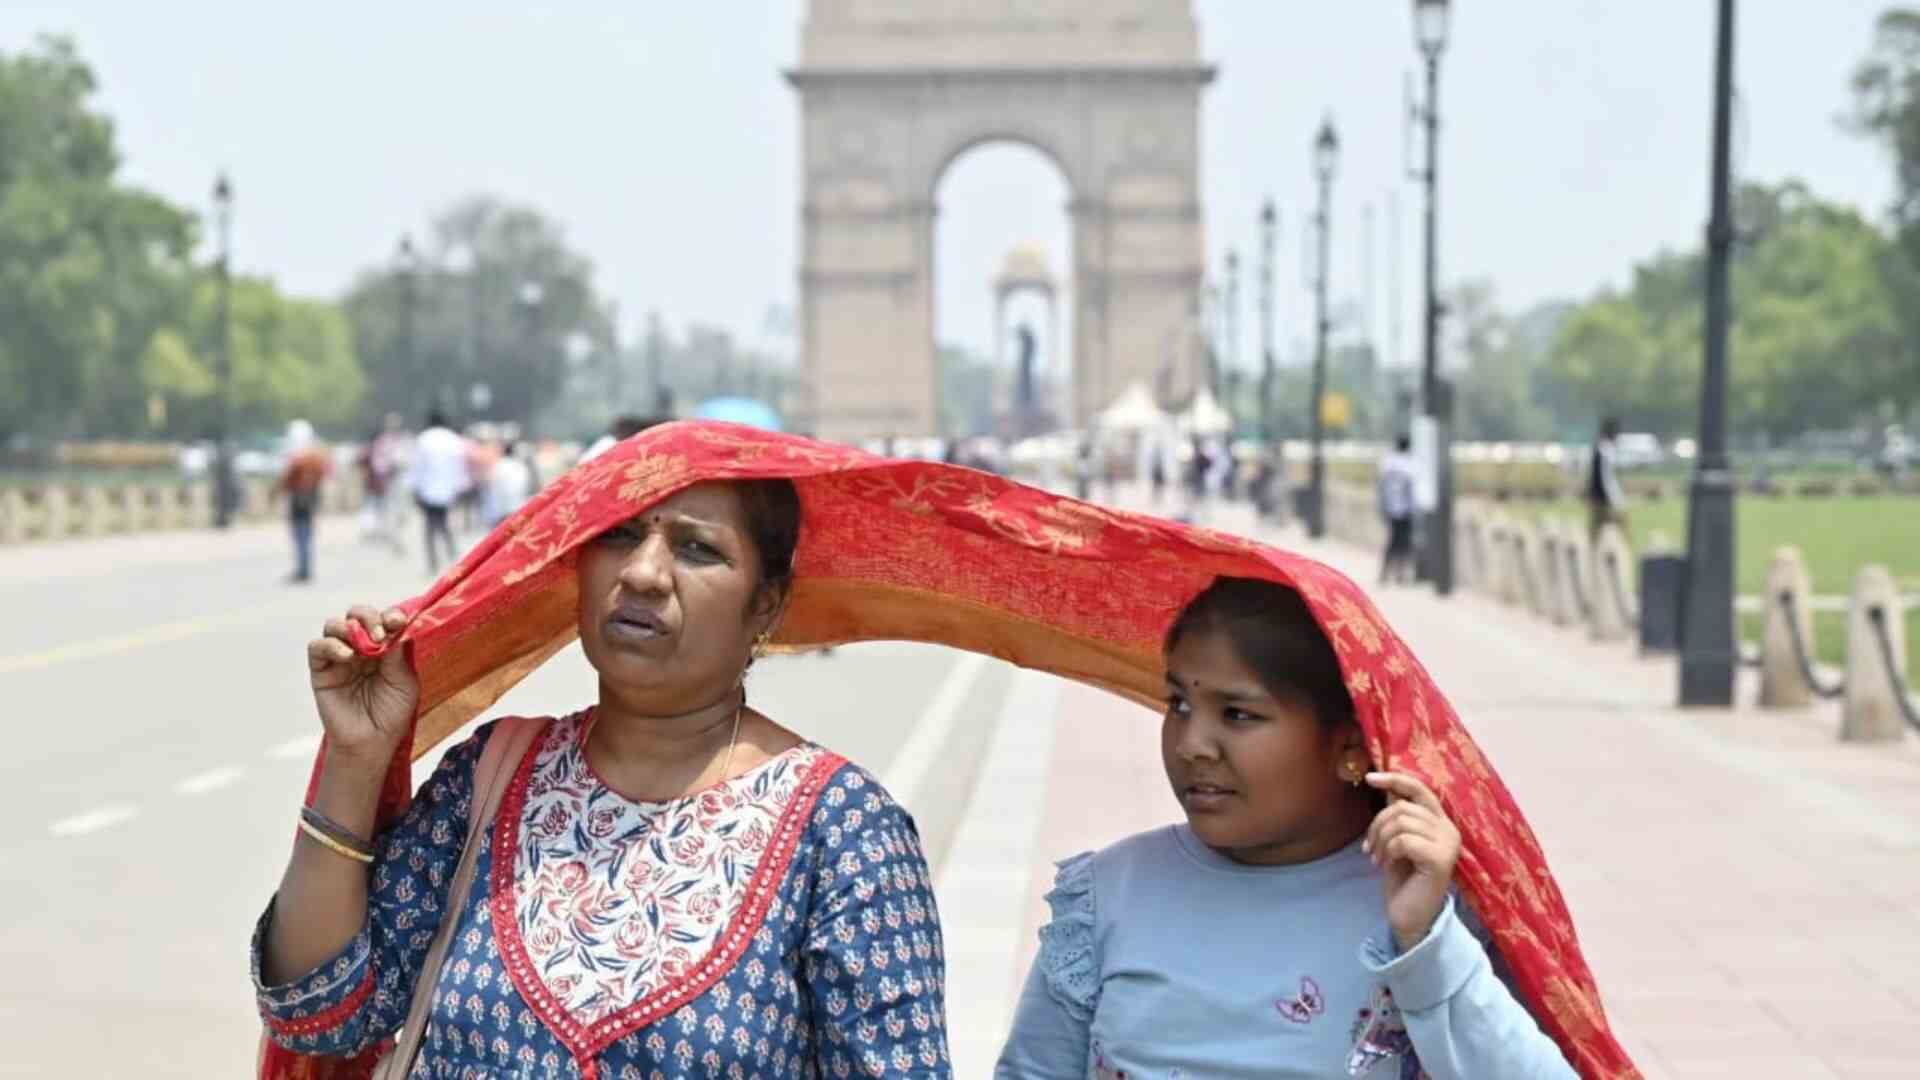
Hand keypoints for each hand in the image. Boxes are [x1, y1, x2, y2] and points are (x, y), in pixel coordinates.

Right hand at [307, 605, 416, 770]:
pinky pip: (317, 647)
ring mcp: (340, 657)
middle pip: (358, 615)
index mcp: (385, 647)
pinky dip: (330, 644)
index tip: (397, 621)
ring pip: (335, 625)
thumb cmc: (391, 714)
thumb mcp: (404, 683)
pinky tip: (346, 655)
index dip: (390, 615)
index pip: (384, 620)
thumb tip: (396, 627)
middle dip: (369, 617)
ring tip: (364, 644)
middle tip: (380, 632)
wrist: (371, 743)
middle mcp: (361, 647)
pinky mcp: (321, 670)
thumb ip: (398, 656)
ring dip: (349, 627)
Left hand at [1362, 771, 1461, 952]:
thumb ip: (1398, 816)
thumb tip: (1387, 787)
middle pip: (1403, 807)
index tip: (1369, 779)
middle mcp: (1449, 830)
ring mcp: (1448, 844)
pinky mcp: (1441, 860)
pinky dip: (1388, 851)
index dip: (1394, 779)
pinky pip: (1404, 840)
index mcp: (1441, 822)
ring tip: (1377, 857)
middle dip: (1377, 824)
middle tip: (1369, 847)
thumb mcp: (1397, 841)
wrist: (1409, 916)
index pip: (1419, 789)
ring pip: (1401, 821)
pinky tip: (1385, 865)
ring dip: (1380, 839)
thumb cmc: (1403, 879)